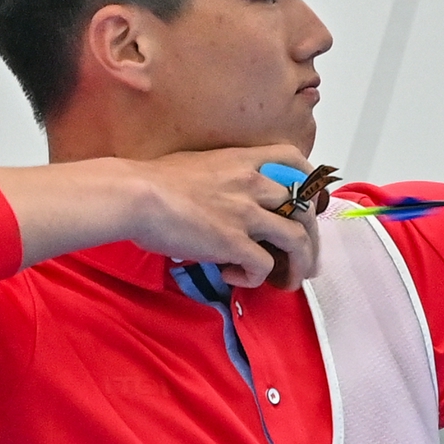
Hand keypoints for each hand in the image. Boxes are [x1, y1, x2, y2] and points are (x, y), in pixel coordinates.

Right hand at [0, 146, 320, 290]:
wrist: (132, 195)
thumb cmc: (150, 180)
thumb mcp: (196, 166)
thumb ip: (220, 178)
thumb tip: (220, 199)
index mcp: (243, 161)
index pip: (295, 161)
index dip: (310, 183)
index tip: (307, 205)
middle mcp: (253, 184)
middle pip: (305, 209)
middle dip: (311, 239)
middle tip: (304, 261)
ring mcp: (246, 213)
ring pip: (297, 240)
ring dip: (297, 266)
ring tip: (286, 282)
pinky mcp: (234, 242)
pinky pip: (263, 265)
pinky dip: (256, 278)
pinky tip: (234, 277)